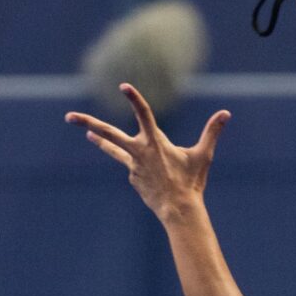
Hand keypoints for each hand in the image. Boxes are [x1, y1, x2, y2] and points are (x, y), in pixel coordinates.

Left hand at [66, 84, 230, 223]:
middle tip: (68, 117)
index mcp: (156, 141)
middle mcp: (139, 151)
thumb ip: (212, 132)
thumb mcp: (203, 155)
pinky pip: (133, 166)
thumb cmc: (192, 181)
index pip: (144, 114)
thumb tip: (226, 113)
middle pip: (109, 133)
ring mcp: (133, 165)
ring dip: (100, 140)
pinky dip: (140, 165)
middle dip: (88, 123)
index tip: (123, 86)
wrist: (178, 210)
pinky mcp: (132, 177)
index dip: (134, 99)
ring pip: (113, 149)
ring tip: (86, 133)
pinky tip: (154, 177)